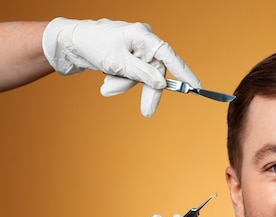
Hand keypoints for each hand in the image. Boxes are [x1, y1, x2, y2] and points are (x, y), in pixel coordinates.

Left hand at [42, 17, 200, 116]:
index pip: (170, 56)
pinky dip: (120, 80)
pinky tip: (107, 78)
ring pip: (141, 76)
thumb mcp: (118, 62)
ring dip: (124, 84)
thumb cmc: (92, 44)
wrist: (68, 43)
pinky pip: (132, 74)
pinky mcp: (128, 57)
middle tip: (147, 111)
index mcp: (143, 36)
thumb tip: (161, 82)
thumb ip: (142, 73)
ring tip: (106, 86)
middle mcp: (142, 41)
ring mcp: (135, 49)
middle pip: (155, 72)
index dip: (185, 72)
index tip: (197, 87)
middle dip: (143, 89)